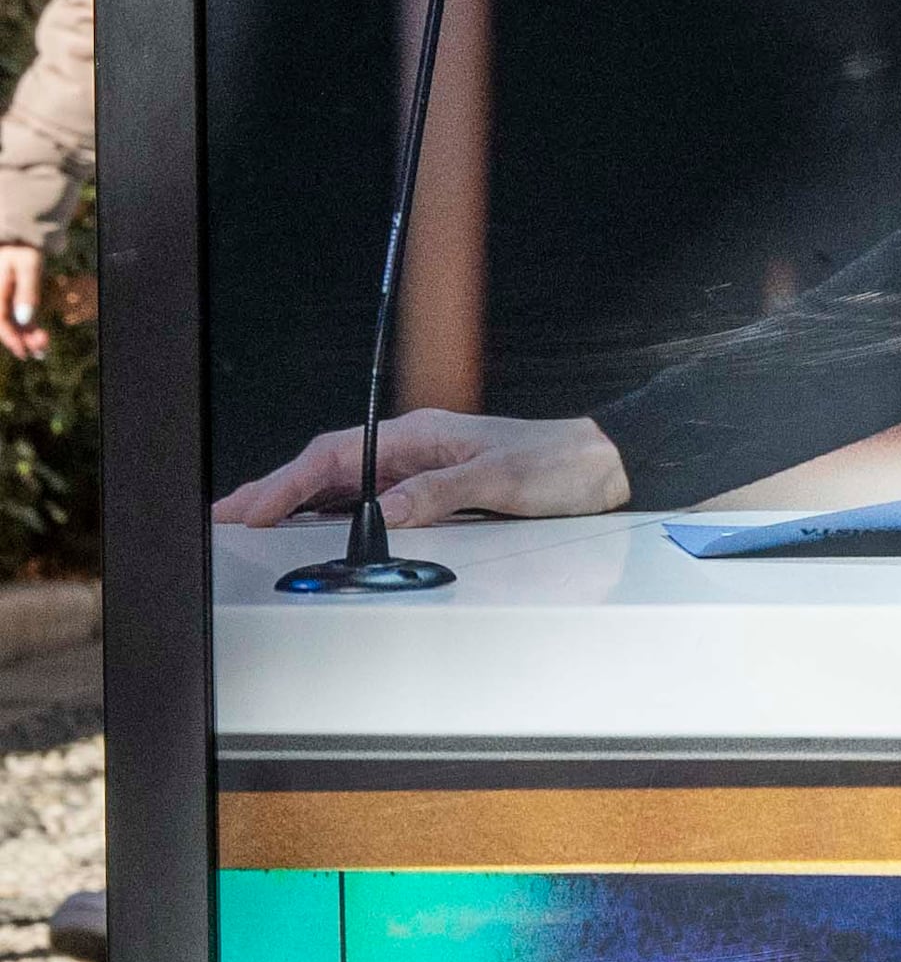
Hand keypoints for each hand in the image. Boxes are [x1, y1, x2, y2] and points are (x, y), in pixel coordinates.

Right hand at [0, 246, 42, 361]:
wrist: (16, 242)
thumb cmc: (22, 252)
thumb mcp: (29, 266)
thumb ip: (27, 291)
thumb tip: (24, 319)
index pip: (0, 321)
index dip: (12, 339)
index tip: (26, 352)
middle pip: (3, 326)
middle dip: (22, 340)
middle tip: (41, 352)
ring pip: (8, 323)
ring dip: (24, 336)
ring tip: (43, 346)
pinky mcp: (5, 302)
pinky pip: (12, 318)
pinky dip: (24, 327)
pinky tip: (38, 336)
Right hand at [212, 410, 628, 530]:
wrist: (612, 462)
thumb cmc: (566, 462)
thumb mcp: (503, 481)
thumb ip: (442, 494)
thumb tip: (386, 511)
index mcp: (423, 435)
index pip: (337, 457)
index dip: (287, 484)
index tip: (250, 509)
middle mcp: (418, 448)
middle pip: (330, 467)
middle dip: (276, 491)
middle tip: (227, 517)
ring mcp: (426, 468)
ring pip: (345, 483)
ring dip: (299, 502)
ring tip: (254, 522)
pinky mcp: (440, 488)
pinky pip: (372, 498)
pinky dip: (336, 511)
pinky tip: (318, 526)